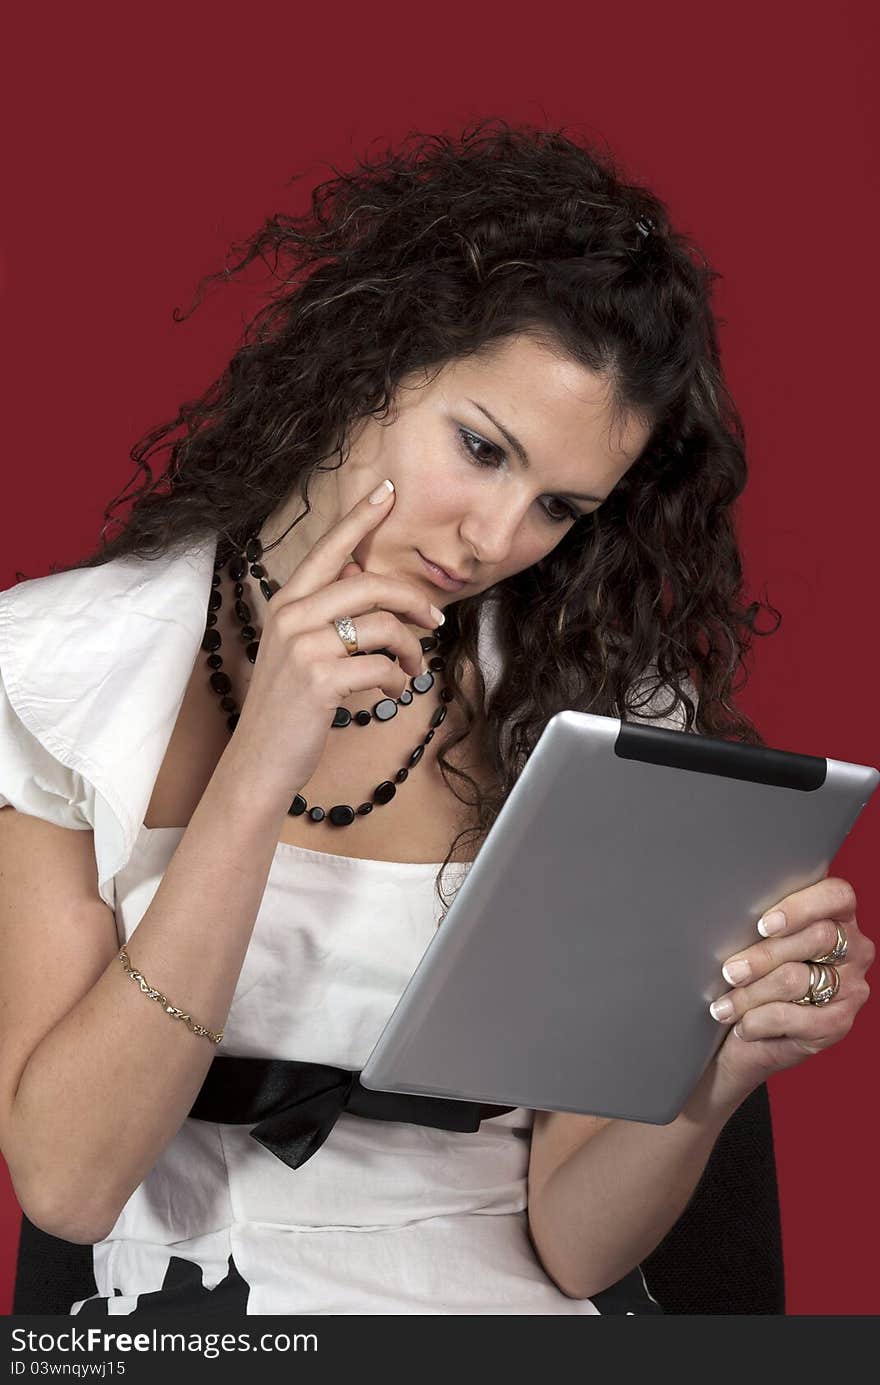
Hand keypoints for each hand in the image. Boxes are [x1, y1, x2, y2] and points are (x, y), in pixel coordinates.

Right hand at [226, 478, 443, 809]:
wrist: (260, 760)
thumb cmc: (287, 705)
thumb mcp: (300, 649)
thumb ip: (326, 613)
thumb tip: (366, 577)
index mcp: (288, 603)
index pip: (330, 550)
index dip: (360, 519)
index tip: (388, 492)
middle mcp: (292, 617)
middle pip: (370, 584)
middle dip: (413, 600)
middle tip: (434, 620)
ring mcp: (304, 648)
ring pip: (383, 626)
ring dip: (410, 650)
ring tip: (410, 669)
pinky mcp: (319, 681)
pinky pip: (381, 666)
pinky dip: (397, 681)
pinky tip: (392, 692)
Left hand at [706, 876, 873, 1099]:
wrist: (750, 1037)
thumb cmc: (753, 975)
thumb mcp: (755, 941)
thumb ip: (760, 924)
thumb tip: (731, 918)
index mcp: (837, 915)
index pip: (836, 896)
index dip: (801, 907)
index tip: (762, 925)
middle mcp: (854, 948)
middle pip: (817, 938)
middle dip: (764, 956)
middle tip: (730, 972)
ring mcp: (851, 987)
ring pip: (798, 978)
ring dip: (752, 993)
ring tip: (724, 1005)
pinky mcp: (840, 1021)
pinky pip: (795, 1017)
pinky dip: (760, 1021)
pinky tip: (743, 1025)